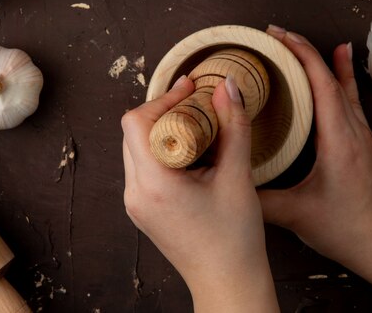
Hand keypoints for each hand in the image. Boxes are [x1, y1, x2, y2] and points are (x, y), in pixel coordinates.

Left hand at [122, 75, 278, 311]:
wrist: (228, 285)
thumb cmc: (234, 240)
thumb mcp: (238, 177)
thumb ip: (234, 126)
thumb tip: (227, 87)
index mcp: (153, 184)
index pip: (137, 122)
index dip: (162, 98)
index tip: (190, 88)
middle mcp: (134, 192)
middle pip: (133, 132)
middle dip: (163, 111)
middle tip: (195, 103)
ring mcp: (134, 203)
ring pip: (136, 148)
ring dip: (162, 130)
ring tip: (195, 126)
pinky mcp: (141, 209)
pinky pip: (142, 167)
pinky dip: (161, 150)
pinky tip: (190, 152)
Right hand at [259, 26, 371, 310]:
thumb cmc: (345, 229)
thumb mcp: (295, 215)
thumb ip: (258, 199)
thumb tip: (226, 181)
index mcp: (339, 141)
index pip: (322, 84)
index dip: (300, 55)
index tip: (279, 37)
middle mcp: (354, 132)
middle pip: (332, 78)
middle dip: (303, 51)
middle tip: (277, 35)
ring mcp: (363, 137)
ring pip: (344, 87)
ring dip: (322, 62)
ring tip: (303, 42)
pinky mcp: (363, 144)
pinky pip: (351, 101)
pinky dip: (341, 79)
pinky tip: (341, 68)